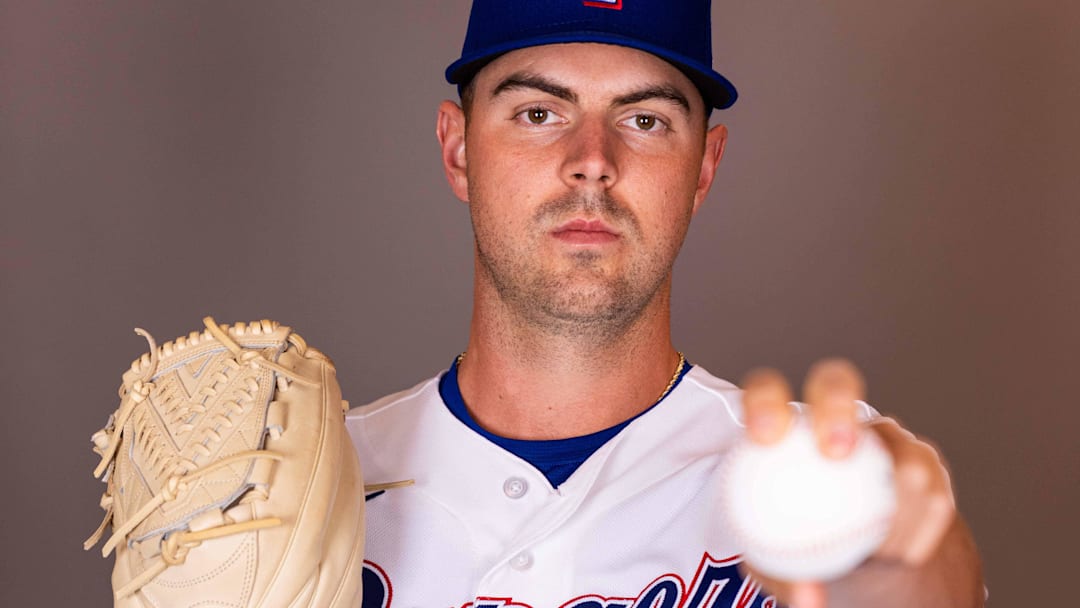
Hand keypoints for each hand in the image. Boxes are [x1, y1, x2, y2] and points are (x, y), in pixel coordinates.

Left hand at [739, 359, 956, 607]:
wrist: (840, 543)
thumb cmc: (791, 542)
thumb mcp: (774, 561)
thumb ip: (781, 574)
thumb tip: (808, 598)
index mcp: (780, 425)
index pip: (766, 390)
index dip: (766, 402)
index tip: (765, 436)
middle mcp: (833, 415)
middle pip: (835, 382)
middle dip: (837, 409)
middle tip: (836, 453)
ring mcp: (881, 434)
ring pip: (899, 446)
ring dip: (897, 500)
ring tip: (882, 549)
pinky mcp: (921, 461)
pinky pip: (933, 489)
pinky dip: (920, 527)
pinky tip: (903, 554)